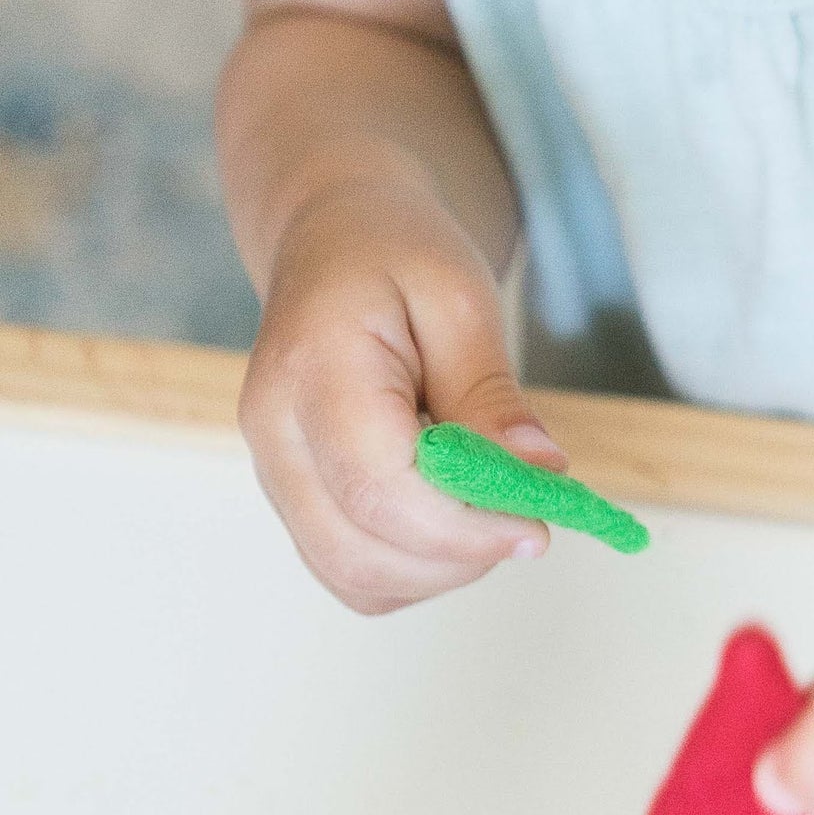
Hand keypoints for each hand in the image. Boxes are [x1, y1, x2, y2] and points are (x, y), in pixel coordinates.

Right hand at [238, 172, 564, 612]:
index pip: (378, 490)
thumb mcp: (460, 297)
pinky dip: (414, 567)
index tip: (538, 524)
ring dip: (440, 569)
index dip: (464, 528)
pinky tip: (453, 517)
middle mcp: (275, 434)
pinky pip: (351, 570)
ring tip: (489, 509)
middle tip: (527, 515)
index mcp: (311, 370)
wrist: (332, 238)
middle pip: (360, 551)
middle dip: (460, 556)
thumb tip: (536, 474)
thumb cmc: (394, 254)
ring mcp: (275, 473)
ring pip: (355, 576)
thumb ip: (490, 394)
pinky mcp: (293, 497)